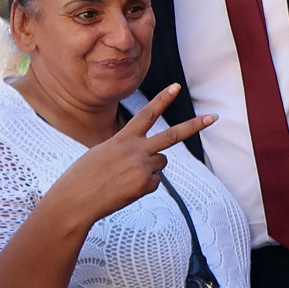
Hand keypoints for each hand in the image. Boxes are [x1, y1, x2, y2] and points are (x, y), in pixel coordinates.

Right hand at [46, 84, 216, 224]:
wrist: (74, 201)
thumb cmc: (84, 177)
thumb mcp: (103, 152)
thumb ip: (128, 149)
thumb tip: (153, 159)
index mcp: (122, 138)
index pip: (147, 114)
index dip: (162, 99)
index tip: (176, 86)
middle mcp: (136, 149)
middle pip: (172, 135)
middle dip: (194, 126)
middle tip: (214, 117)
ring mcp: (142, 167)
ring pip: (161, 163)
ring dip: (148, 168)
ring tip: (124, 177)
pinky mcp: (146, 184)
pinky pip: (154, 182)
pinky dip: (143, 186)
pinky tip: (125, 190)